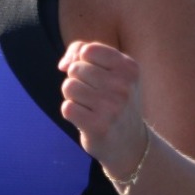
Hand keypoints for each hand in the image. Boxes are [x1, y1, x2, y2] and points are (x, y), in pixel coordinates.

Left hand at [58, 40, 149, 180]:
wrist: (130, 144)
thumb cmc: (115, 101)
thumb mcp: (110, 71)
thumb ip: (82, 52)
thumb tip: (63, 65)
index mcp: (129, 68)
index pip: (88, 50)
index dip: (81, 61)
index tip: (92, 74)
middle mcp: (123, 87)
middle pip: (76, 68)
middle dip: (77, 80)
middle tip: (93, 95)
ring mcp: (112, 108)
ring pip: (69, 87)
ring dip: (73, 97)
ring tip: (89, 106)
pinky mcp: (98, 127)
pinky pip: (67, 108)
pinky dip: (71, 113)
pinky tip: (86, 119)